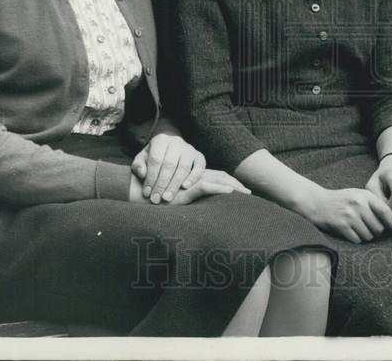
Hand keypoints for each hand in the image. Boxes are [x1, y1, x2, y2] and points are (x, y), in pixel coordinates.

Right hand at [129, 168, 249, 204]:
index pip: (217, 178)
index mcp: (194, 179)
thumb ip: (189, 199)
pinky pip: (205, 187)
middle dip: (236, 185)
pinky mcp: (185, 189)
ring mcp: (190, 183)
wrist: (140, 197)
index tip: (244, 192)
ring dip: (233, 186)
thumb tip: (204, 214)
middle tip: (250, 194)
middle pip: (221, 177)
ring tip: (245, 193)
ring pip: (216, 180)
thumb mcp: (178, 202)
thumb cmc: (158, 201)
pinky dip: (219, 188)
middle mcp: (194, 178)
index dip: (231, 183)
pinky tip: (230, 191)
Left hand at [132, 133, 204, 203]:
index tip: (146, 193)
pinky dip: (193, 177)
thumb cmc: (153, 159)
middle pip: (169, 164)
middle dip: (162, 184)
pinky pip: (199, 167)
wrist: (169, 151)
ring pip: (183, 167)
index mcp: (160, 139)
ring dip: (175, 184)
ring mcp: (189, 148)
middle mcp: (176, 141)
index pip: (155, 159)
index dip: (151, 177)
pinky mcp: (199, 156)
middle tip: (156, 199)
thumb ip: (138, 166)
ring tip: (167, 198)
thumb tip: (143, 173)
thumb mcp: (142, 160)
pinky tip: (185, 187)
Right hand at [302, 187, 391, 243]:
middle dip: (377, 232)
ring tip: (359, 230)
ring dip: (366, 237)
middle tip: (372, 231)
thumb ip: (373, 204)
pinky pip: (357, 240)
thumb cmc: (342, 200)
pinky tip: (351, 233)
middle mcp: (359, 204)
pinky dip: (356, 239)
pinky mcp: (342, 225)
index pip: (386, 211)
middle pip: (378, 227)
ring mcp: (350, 215)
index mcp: (365, 195)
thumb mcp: (358, 195)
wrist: (318, 202)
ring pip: (369, 236)